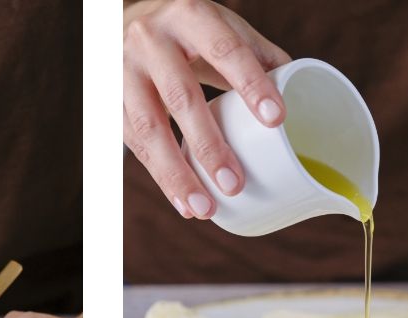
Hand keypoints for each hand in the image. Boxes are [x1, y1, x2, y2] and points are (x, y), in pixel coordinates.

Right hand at [123, 0, 290, 218]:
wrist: (121, 23)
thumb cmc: (186, 32)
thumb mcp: (219, 27)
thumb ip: (257, 56)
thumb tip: (298, 93)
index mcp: (190, 16)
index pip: (224, 51)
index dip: (251, 84)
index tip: (276, 120)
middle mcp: (151, 41)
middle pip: (181, 97)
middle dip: (208, 146)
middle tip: (234, 184)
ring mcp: (124, 73)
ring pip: (149, 129)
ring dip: (177, 175)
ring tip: (205, 208)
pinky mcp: (109, 102)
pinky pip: (135, 145)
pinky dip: (161, 177)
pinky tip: (183, 202)